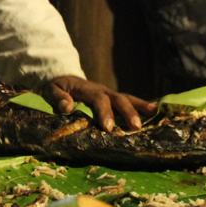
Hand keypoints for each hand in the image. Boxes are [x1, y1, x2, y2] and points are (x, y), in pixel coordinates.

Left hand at [41, 76, 156, 131]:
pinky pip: (129, 100)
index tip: (108, 128)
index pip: (98, 99)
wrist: (62, 78)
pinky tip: (155, 112)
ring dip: (140, 106)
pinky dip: (142, 105)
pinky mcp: (113, 98)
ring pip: (127, 98)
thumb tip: (67, 107)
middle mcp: (101, 89)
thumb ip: (57, 97)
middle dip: (127, 112)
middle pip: (118, 98)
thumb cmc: (55, 87)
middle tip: (135, 127)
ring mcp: (109, 93)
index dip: (104, 112)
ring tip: (155, 113)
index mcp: (86, 88)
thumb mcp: (50, 90)